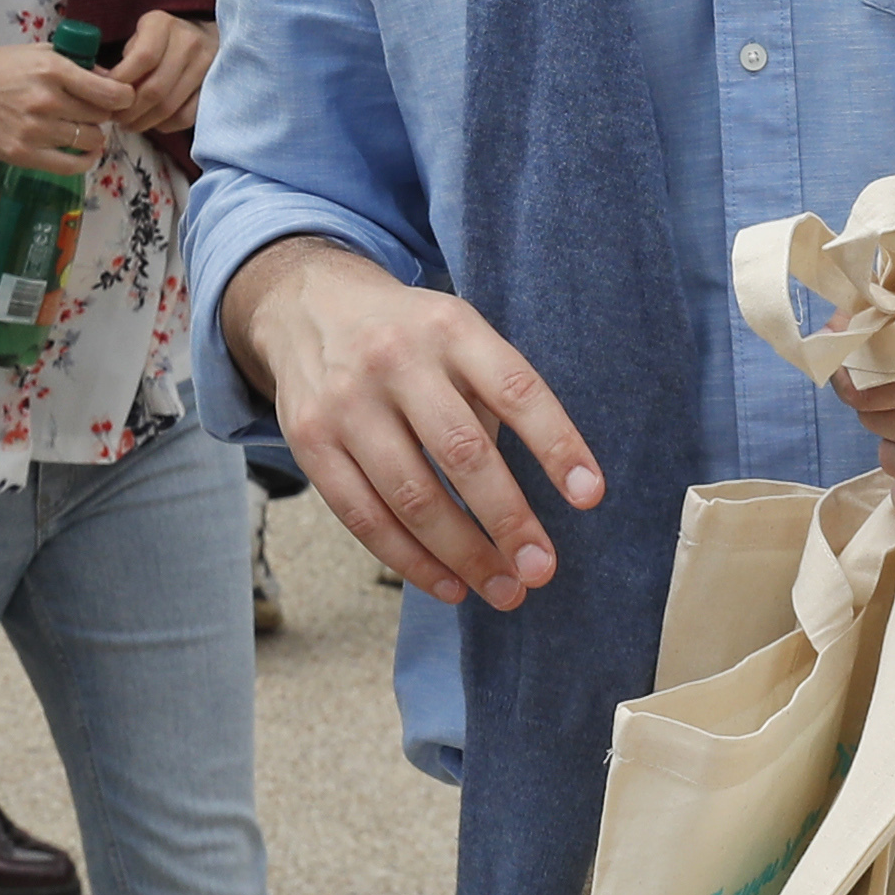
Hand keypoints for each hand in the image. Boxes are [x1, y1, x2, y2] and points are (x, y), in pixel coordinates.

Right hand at [0, 42, 135, 176]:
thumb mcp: (35, 52)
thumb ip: (73, 62)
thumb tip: (108, 78)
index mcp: (53, 70)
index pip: (110, 92)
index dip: (124, 97)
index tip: (122, 97)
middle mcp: (48, 101)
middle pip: (101, 116)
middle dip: (104, 114)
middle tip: (95, 111)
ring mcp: (36, 130)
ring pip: (90, 140)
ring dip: (94, 135)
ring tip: (84, 128)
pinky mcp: (24, 155)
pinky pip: (71, 166)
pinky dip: (85, 161)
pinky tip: (83, 152)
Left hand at [111, 11, 213, 136]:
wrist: (204, 35)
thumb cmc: (160, 39)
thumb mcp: (139, 35)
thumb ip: (124, 59)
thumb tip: (102, 89)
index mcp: (162, 24)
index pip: (142, 58)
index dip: (121, 83)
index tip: (106, 96)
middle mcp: (189, 42)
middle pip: (155, 89)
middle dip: (129, 111)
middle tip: (115, 118)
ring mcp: (206, 66)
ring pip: (169, 107)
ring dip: (144, 122)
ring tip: (129, 124)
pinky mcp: (214, 87)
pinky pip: (185, 116)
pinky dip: (165, 126)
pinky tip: (153, 123)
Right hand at [230, 242, 603, 608]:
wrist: (305, 305)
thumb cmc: (407, 336)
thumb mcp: (455, 334)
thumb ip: (489, 398)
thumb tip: (529, 501)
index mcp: (450, 327)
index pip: (514, 388)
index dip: (556, 444)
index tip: (589, 496)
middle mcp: (396, 360)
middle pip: (462, 452)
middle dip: (508, 520)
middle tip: (542, 569)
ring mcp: (347, 403)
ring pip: (412, 497)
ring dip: (464, 555)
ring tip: (504, 590)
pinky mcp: (310, 443)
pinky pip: (364, 518)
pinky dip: (411, 561)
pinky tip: (449, 585)